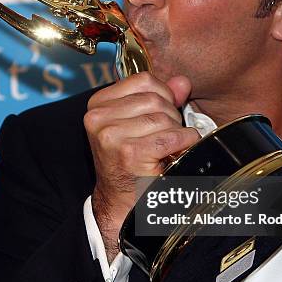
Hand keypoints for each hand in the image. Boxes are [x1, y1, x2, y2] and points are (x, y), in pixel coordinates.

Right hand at [84, 72, 199, 260]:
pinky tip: (177, 152)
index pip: (144, 80)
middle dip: (170, 116)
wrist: (121, 201)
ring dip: (176, 132)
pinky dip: (184, 143)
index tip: (162, 114)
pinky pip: (172, 137)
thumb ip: (161, 97)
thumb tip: (183, 81)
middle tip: (166, 136)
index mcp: (97, 104)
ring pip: (164, 118)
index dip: (163, 94)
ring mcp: (111, 136)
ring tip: (167, 147)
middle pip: (155, 99)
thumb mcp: (140, 122)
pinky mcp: (129, 153)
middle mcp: (98, 118)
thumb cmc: (131, 160)